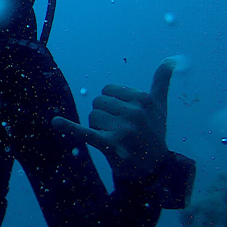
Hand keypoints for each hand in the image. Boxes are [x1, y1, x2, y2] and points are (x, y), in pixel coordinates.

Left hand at [52, 58, 175, 180]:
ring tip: (115, 138)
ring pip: (92, 117)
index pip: (108, 90)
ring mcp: (122, 129)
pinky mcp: (110, 145)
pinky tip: (56, 122)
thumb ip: (161, 82)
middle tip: (119, 130)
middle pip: (98, 103)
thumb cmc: (154, 133)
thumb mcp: (160, 107)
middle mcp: (134, 112)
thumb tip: (171, 59)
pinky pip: (85, 133)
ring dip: (98, 127)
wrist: (154, 168)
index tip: (124, 116)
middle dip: (104, 115)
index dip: (111, 103)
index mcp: (143, 99)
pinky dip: (69, 127)